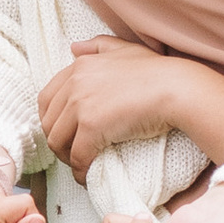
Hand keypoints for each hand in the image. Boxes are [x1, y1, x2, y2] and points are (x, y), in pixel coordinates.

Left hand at [35, 36, 182, 172]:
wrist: (177, 89)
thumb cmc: (158, 72)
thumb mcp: (125, 49)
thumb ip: (99, 46)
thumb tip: (74, 48)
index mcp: (79, 66)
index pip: (46, 98)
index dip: (52, 120)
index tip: (65, 133)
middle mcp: (75, 83)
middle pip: (48, 122)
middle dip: (58, 141)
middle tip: (73, 153)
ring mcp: (81, 104)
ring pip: (57, 141)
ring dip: (66, 157)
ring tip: (81, 164)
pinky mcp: (91, 127)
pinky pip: (77, 156)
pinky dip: (80, 170)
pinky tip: (88, 175)